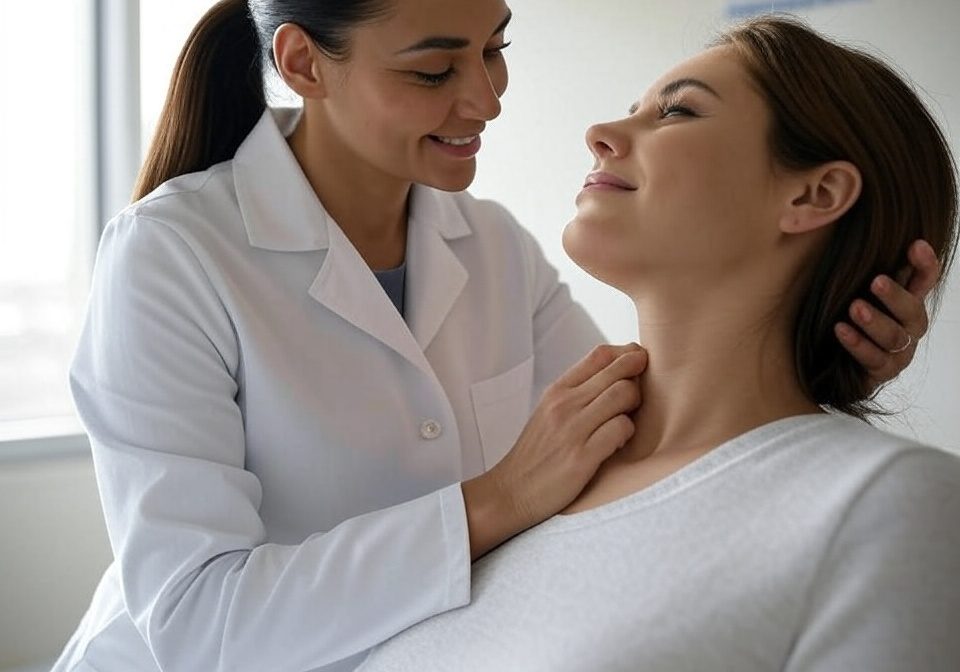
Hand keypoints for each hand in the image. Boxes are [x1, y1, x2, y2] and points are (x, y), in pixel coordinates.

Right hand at [461, 343, 646, 558]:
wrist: (511, 491)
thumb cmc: (536, 454)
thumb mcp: (549, 413)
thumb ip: (577, 394)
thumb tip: (616, 375)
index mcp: (557, 391)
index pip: (600, 355)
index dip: (626, 354)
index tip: (637, 364)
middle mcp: (564, 404)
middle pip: (617, 370)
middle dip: (639, 377)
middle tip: (640, 393)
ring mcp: (573, 429)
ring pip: (624, 395)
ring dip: (635, 406)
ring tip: (627, 420)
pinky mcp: (582, 456)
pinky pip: (621, 429)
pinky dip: (627, 434)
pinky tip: (618, 444)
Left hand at [834, 239, 940, 388]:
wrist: (832, 365)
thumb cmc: (845, 319)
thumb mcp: (852, 290)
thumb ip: (859, 269)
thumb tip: (843, 224)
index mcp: (906, 302)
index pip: (924, 280)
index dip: (925, 264)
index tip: (916, 244)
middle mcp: (909, 326)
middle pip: (913, 310)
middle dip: (895, 296)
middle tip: (876, 281)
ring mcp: (899, 351)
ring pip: (894, 336)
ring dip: (874, 321)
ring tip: (854, 308)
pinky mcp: (883, 372)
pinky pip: (874, 359)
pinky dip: (857, 344)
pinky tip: (841, 330)